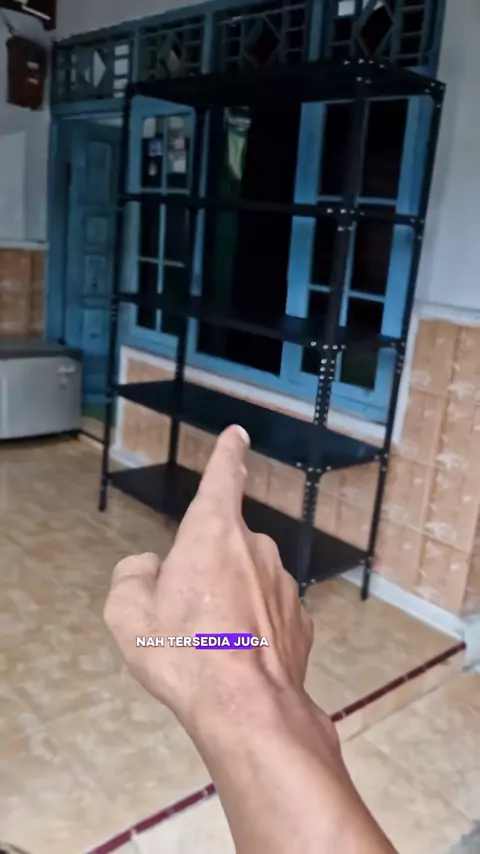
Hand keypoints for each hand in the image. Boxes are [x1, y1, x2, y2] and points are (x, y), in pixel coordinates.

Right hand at [104, 425, 313, 729]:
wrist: (246, 709)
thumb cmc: (183, 654)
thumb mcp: (127, 615)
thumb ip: (132, 576)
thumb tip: (151, 568)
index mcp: (213, 533)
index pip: (222, 478)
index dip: (226, 454)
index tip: (237, 435)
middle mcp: (256, 547)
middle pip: (225, 544)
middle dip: (206, 569)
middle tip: (186, 616)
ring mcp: (284, 583)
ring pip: (248, 580)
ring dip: (231, 600)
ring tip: (212, 645)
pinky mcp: (302, 618)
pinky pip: (268, 612)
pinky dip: (254, 626)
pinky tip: (240, 659)